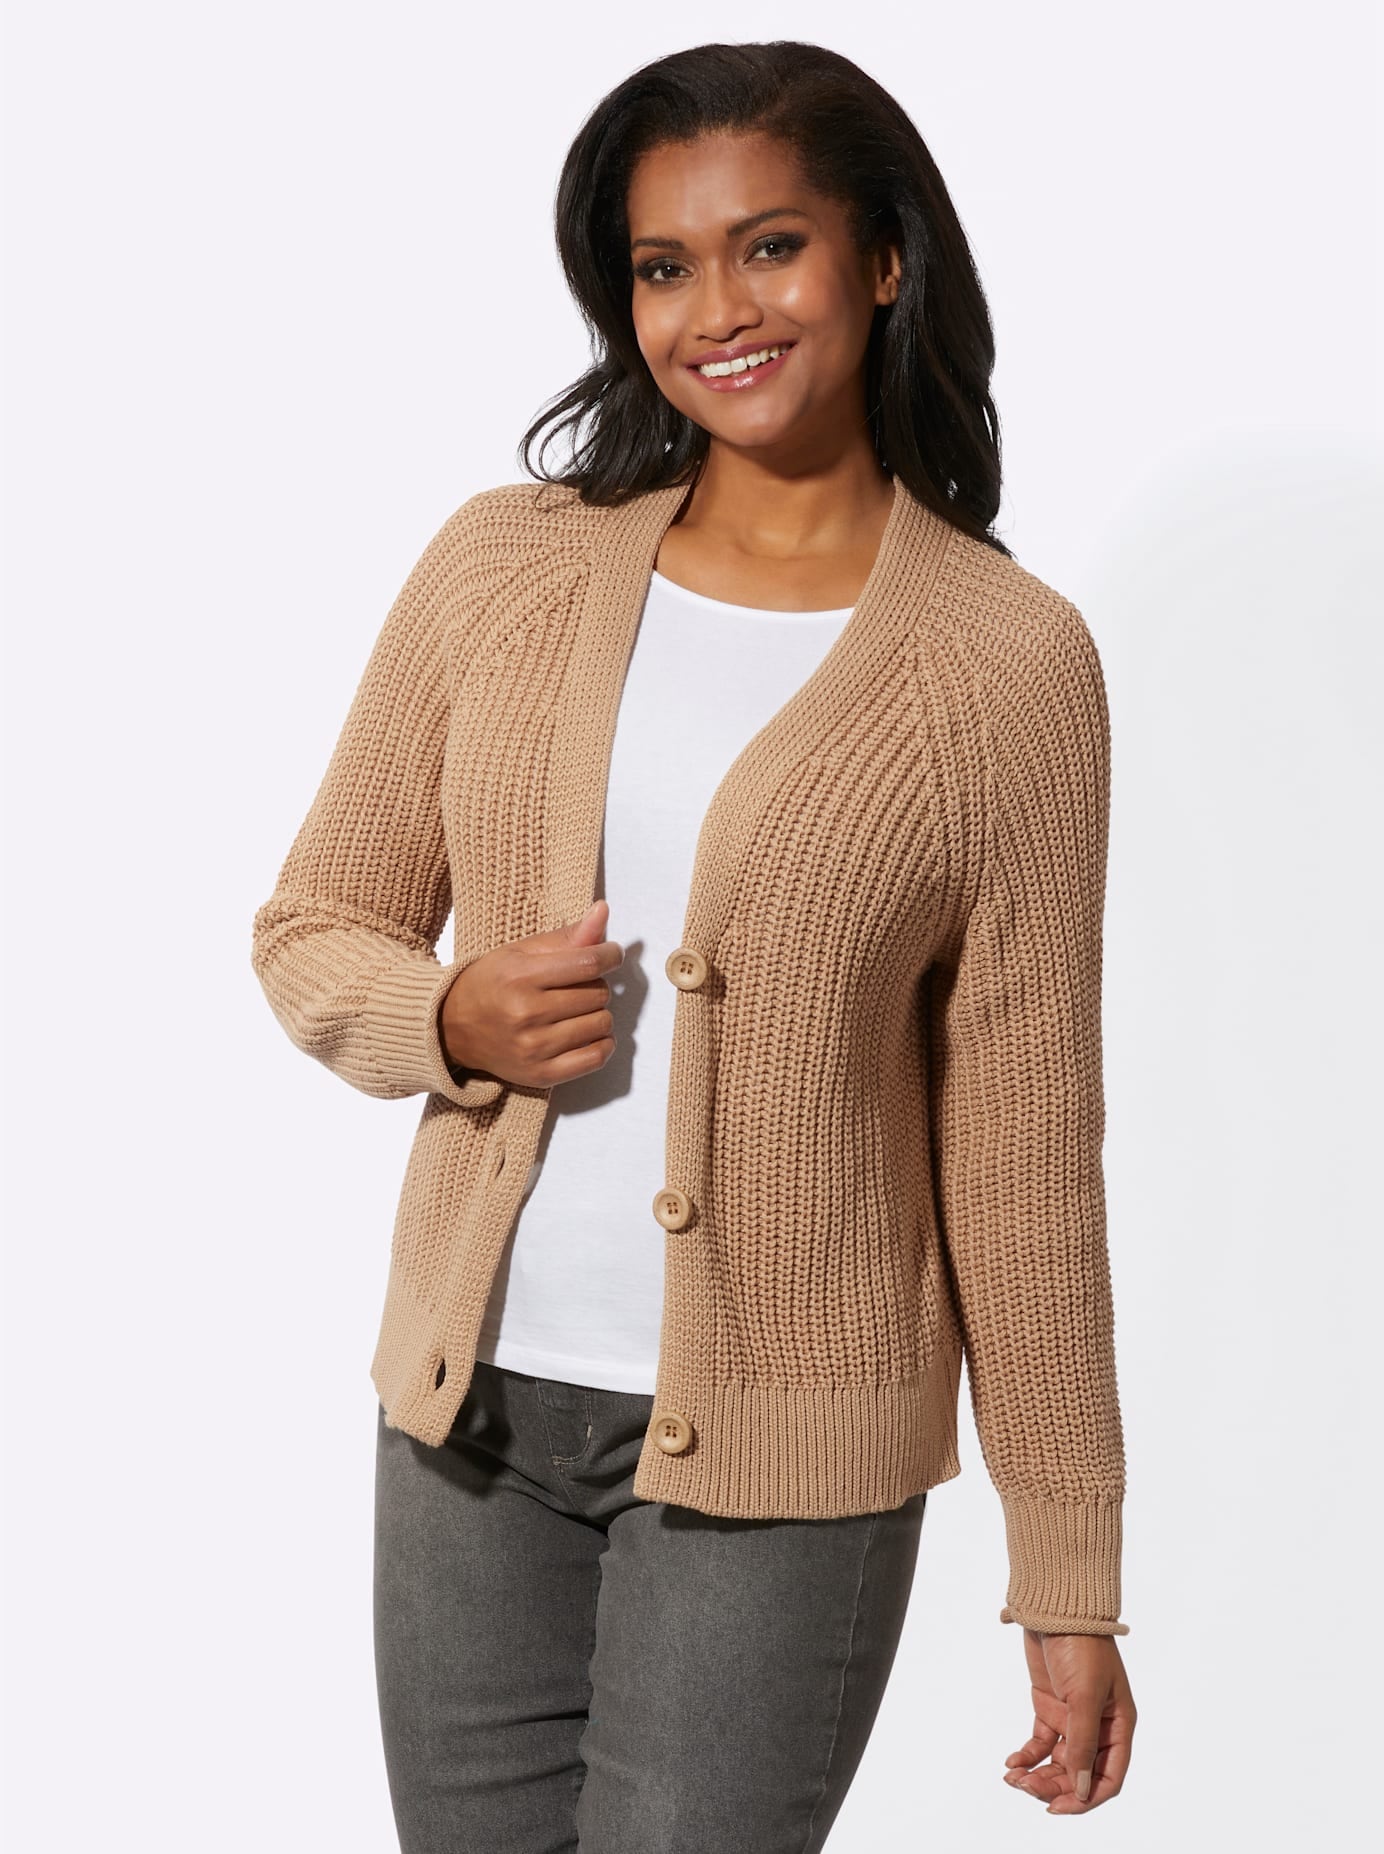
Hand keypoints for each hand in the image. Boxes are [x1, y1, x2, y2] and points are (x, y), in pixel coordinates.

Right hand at [437, 898, 623, 1089]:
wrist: (451, 1029)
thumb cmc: (491, 984)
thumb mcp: (521, 952)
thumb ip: (567, 936)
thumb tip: (604, 910)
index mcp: (520, 976)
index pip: (588, 963)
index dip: (610, 955)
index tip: (611, 954)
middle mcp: (526, 1013)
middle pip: (597, 994)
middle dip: (596, 985)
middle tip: (576, 986)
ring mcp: (534, 1048)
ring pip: (601, 1024)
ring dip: (598, 1014)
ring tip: (576, 1009)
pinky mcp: (541, 1074)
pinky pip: (596, 1058)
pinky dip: (602, 1043)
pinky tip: (588, 1033)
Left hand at [1002, 1627, 1135, 1813]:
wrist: (1057, 1607)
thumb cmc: (1083, 1645)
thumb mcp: (1085, 1696)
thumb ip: (1082, 1743)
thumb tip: (1079, 1789)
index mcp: (1118, 1726)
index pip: (1108, 1777)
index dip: (1085, 1797)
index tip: (1056, 1807)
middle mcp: (1099, 1726)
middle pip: (1079, 1773)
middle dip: (1053, 1786)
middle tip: (1024, 1788)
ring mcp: (1073, 1717)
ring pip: (1058, 1761)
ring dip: (1037, 1773)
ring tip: (1013, 1777)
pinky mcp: (1050, 1706)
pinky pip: (1041, 1742)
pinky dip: (1027, 1754)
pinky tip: (1012, 1762)